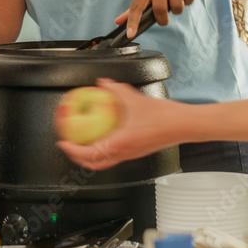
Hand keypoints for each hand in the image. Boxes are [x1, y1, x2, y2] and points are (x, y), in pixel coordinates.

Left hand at [57, 78, 185, 170]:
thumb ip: (115, 89)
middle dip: (78, 158)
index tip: (63, 142)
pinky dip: (104, 149)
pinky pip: (115, 154)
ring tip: (82, 143)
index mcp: (121, 144)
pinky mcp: (138, 151)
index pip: (90, 154)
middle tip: (69, 145)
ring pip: (105, 162)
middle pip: (94, 164)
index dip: (73, 151)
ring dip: (90, 156)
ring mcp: (132, 154)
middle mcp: (125, 153)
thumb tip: (102, 83)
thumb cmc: (164, 116)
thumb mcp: (135, 98)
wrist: (184, 125)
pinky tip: (104, 134)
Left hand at [120, 0, 206, 37]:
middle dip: (163, 19)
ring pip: (177, 6)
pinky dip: (189, 0)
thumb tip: (118, 21)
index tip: (130, 34)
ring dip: (179, 9)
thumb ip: (135, 7)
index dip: (132, 21)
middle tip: (165, 17)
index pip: (136, 5)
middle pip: (159, 9)